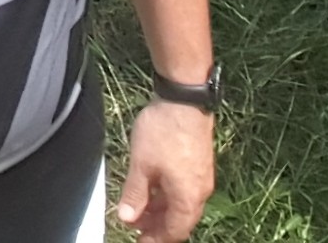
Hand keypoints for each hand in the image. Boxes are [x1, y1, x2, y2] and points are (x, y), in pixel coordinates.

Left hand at [114, 101, 213, 241]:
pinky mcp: (198, 162)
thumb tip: (127, 218)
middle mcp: (199, 191)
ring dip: (160, 209)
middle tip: (135, 228)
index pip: (174, 231)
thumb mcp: (141, 165)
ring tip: (138, 209)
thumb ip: (134, 194)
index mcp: (188, 198)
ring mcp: (200, 176)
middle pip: (179, 219)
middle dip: (157, 226)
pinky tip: (151, 188)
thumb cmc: (164, 132)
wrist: (184, 99)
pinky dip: (166, 194)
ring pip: (180, 203)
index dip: (156, 239)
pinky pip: (183, 188)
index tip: (139, 241)